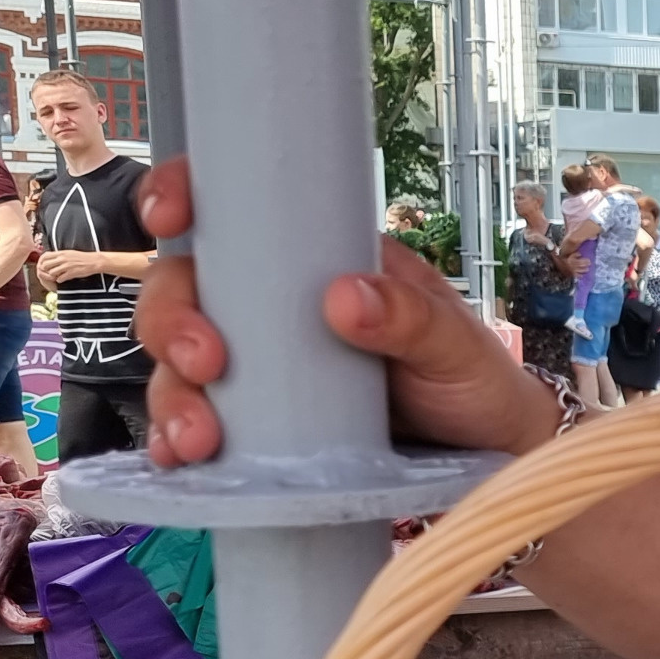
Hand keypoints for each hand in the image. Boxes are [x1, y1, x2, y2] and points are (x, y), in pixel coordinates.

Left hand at [35, 248, 95, 284]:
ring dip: (53, 276)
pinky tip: (64, 279)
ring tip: (58, 276)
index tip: (45, 266)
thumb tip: (50, 257)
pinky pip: (60, 279)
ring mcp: (67, 266)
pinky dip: (60, 280)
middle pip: (45, 265)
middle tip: (51, 273)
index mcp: (61, 253)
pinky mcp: (72, 273)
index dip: (42, 262)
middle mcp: (62, 259)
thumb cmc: (82, 258)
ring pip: (51, 273)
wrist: (94, 261)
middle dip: (46, 270)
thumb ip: (59, 255)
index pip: (44, 257)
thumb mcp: (69, 253)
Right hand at [134, 155, 560, 467]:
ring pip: (177, 366)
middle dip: (171, 322)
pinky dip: (174, 443)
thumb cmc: (474, 380)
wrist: (488, 457)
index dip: (184, 196)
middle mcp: (272, 311)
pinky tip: (179, 462)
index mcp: (316, 263)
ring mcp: (259, 372)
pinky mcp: (256, 430)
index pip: (232, 214)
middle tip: (206, 365)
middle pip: (183, 292)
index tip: (172, 214)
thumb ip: (414, 317)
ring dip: (171, 397)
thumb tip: (345, 295)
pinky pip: (195, 428)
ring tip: (199, 440)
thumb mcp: (456, 343)